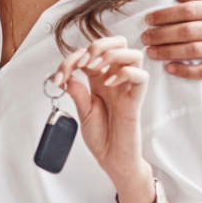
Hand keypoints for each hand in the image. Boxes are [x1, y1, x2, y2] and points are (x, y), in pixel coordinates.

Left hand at [55, 37, 152, 189]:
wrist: (112, 159)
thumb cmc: (101, 136)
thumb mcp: (82, 112)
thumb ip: (78, 92)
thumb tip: (69, 74)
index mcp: (100, 79)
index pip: (91, 54)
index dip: (73, 58)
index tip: (60, 75)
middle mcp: (115, 79)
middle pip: (119, 43)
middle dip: (100, 44)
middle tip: (84, 61)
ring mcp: (127, 88)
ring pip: (134, 54)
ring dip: (112, 55)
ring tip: (96, 68)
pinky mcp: (136, 100)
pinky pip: (141, 76)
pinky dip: (125, 73)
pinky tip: (109, 83)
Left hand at [141, 0, 201, 78]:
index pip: (188, 11)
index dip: (165, 15)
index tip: (148, 20)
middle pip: (188, 32)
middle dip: (162, 35)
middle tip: (145, 38)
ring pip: (193, 51)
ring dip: (168, 52)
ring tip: (151, 52)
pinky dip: (185, 71)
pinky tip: (168, 68)